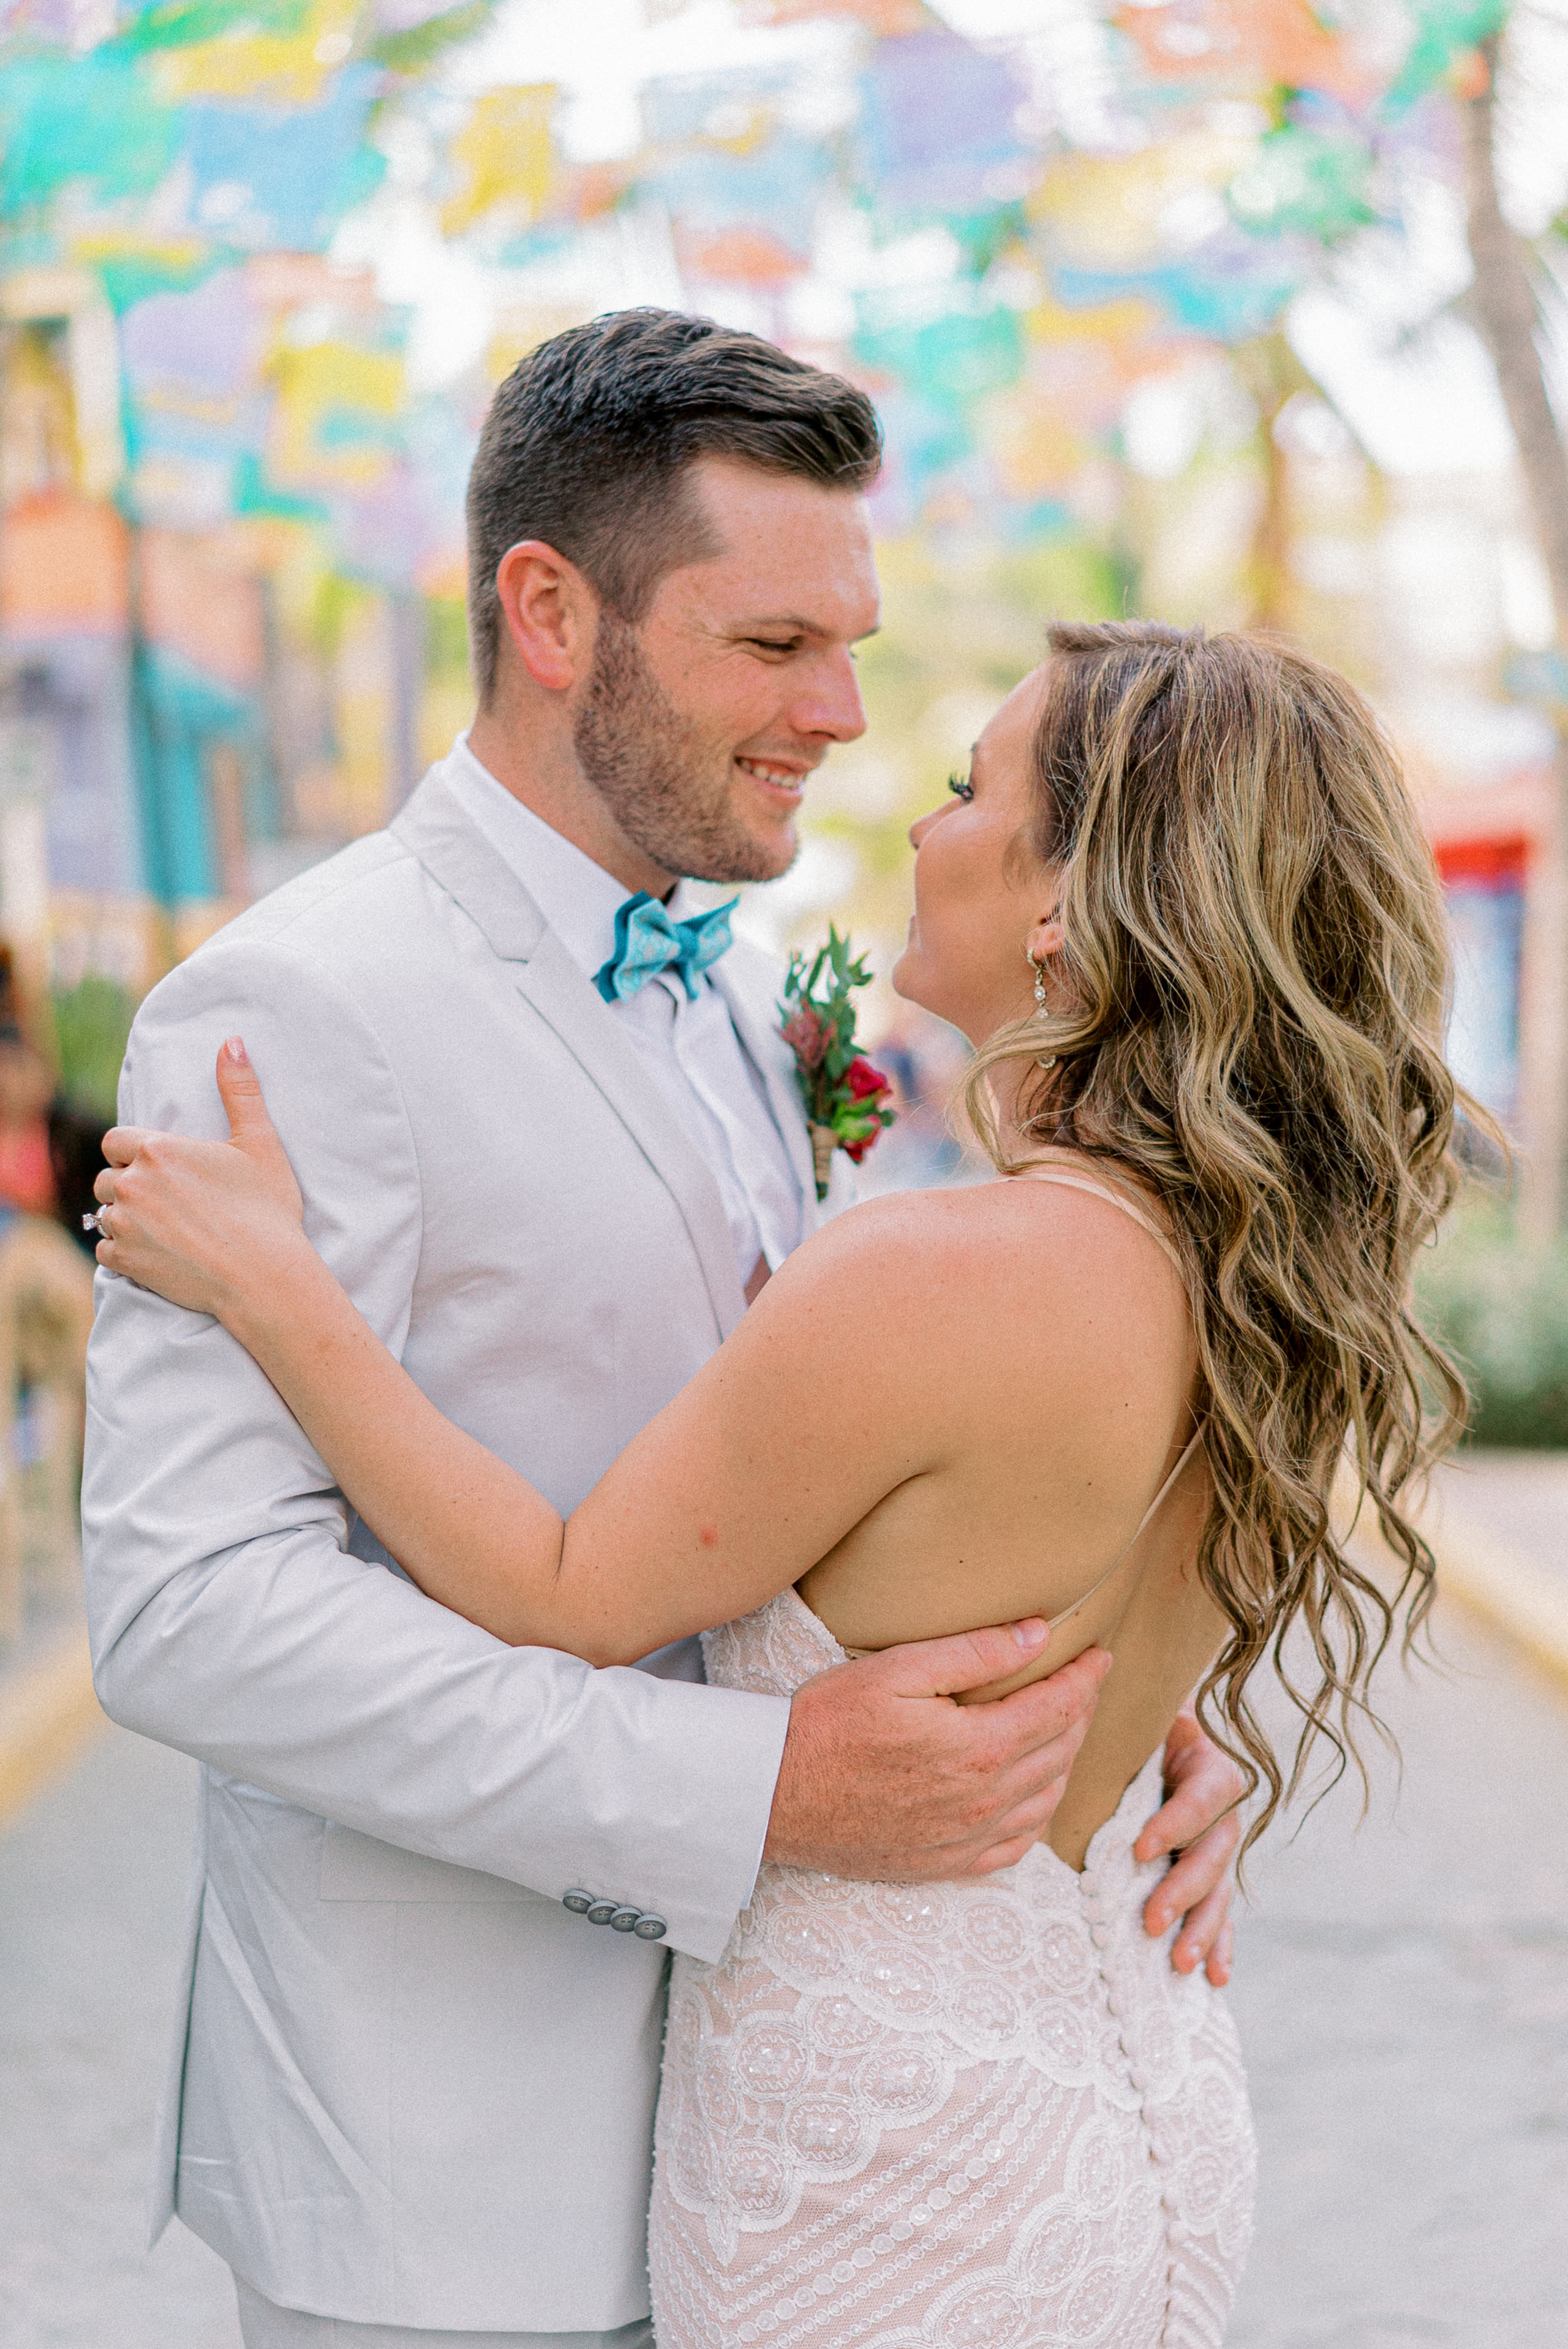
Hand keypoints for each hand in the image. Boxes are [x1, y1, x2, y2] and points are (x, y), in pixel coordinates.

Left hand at [95, 1039, 307, 1320]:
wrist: (264, 1276)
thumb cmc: (266, 1210)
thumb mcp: (259, 1143)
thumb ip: (240, 1090)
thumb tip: (233, 1042)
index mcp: (157, 1149)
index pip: (116, 1140)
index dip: (134, 1152)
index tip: (159, 1167)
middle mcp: (132, 1183)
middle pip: (109, 1177)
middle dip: (130, 1186)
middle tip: (167, 1201)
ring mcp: (123, 1224)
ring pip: (103, 1213)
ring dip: (125, 1218)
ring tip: (161, 1227)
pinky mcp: (124, 1260)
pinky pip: (104, 1249)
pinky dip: (123, 1251)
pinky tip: (155, 1252)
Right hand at [765, 1621, 1110, 1878]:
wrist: (774, 1796)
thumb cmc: (827, 1723)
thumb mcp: (897, 1670)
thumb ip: (974, 1652)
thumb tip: (1039, 1634)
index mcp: (979, 1748)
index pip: (1060, 1708)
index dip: (1087, 1678)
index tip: (1100, 1654)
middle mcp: (985, 1801)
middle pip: (1062, 1752)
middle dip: (1082, 1712)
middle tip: (1085, 1683)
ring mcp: (967, 1839)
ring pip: (1047, 1800)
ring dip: (1066, 1761)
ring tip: (1063, 1728)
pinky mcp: (946, 1864)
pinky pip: (1016, 1847)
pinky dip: (1037, 1815)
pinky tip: (1032, 1795)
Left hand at [1134, 1706, 1243, 1984]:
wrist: (1156, 1730)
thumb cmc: (1135, 1729)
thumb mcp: (1136, 1725)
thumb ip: (1121, 1739)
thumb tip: (1069, 1752)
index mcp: (1207, 1764)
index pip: (1204, 1795)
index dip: (1176, 1823)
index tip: (1140, 1849)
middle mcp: (1222, 1808)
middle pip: (1214, 1852)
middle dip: (1183, 1889)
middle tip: (1151, 1921)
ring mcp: (1220, 1844)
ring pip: (1218, 1888)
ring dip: (1201, 1928)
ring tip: (1178, 1961)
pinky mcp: (1213, 1873)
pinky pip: (1222, 1911)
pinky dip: (1220, 1944)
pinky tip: (1216, 1977)